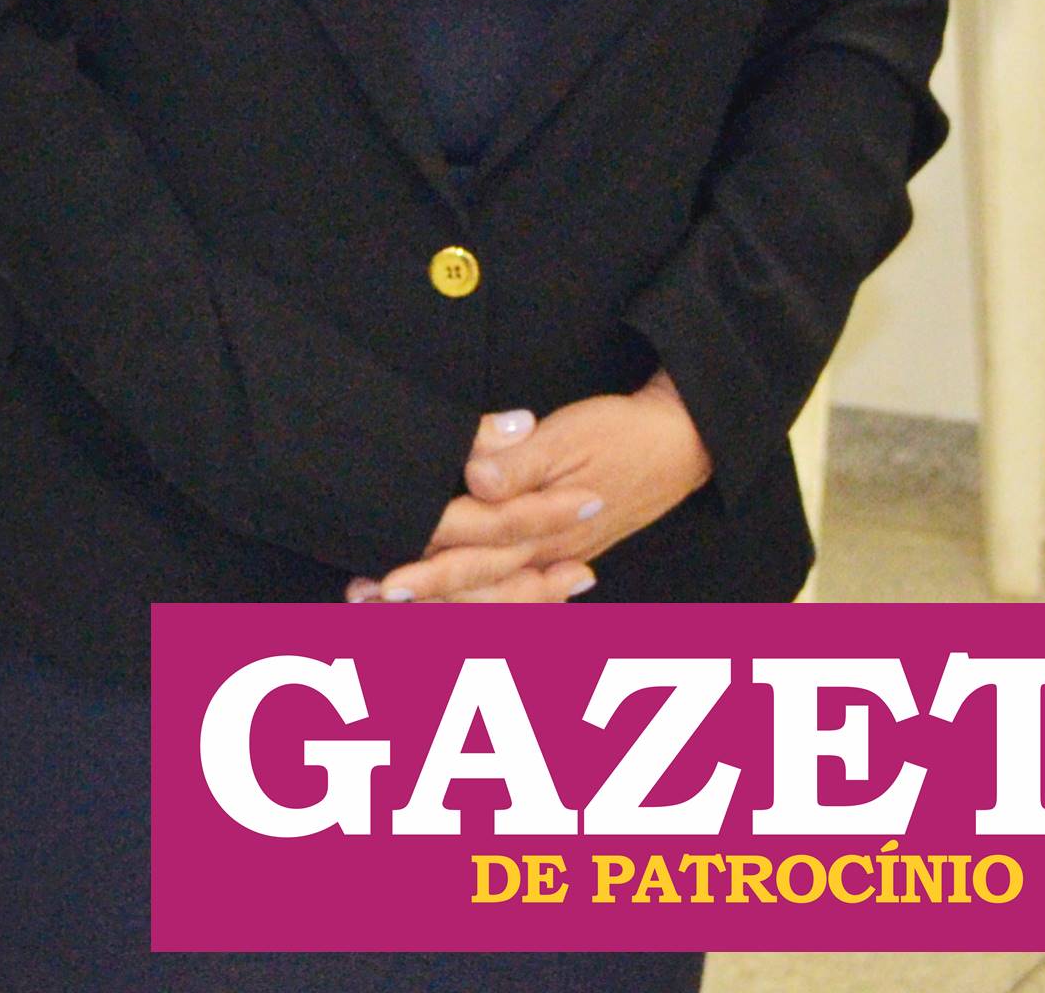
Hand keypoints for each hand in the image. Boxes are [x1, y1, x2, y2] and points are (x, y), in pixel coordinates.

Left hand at [350, 375, 713, 603]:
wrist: (681, 444)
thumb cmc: (620, 434)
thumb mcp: (567, 436)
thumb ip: (519, 462)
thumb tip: (478, 479)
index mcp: (542, 523)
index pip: (474, 552)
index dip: (428, 568)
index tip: (384, 581)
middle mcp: (547, 551)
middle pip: (476, 583)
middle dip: (419, 595)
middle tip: (362, 598)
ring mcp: (558, 558)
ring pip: (496, 596)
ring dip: (444, 604)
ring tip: (389, 606)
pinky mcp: (565, 554)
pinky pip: (523, 593)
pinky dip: (491, 606)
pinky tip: (458, 610)